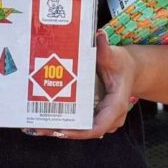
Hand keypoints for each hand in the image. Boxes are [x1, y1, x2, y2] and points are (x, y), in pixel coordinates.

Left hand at [24, 30, 139, 140]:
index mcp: (116, 105)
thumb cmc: (122, 64)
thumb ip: (105, 49)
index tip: (62, 130)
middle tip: (38, 127)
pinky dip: (64, 124)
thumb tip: (99, 35)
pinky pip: (80, 124)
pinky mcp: (95, 117)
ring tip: (36, 126)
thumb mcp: (115, 56)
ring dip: (60, 129)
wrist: (130, 71)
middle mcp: (111, 117)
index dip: (80, 131)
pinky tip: (44, 120)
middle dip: (62, 131)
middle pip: (85, 131)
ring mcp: (103, 120)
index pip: (99, 126)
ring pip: (81, 130)